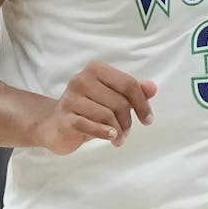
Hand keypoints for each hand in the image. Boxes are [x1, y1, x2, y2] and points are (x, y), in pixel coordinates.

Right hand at [35, 61, 156, 154]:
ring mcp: (70, 98)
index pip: (128, 84)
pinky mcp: (64, 117)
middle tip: (126, 133)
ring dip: (118, 131)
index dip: (142, 104)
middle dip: (128, 121)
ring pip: (107, 115)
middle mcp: (81, 79)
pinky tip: (111, 137)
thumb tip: (153, 87)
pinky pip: (90, 125)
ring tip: (118, 139)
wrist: (54, 125)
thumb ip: (133, 91)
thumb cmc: (88, 109)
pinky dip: (104, 133)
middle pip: (119, 102)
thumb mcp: (111, 98)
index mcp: (96, 69)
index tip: (148, 120)